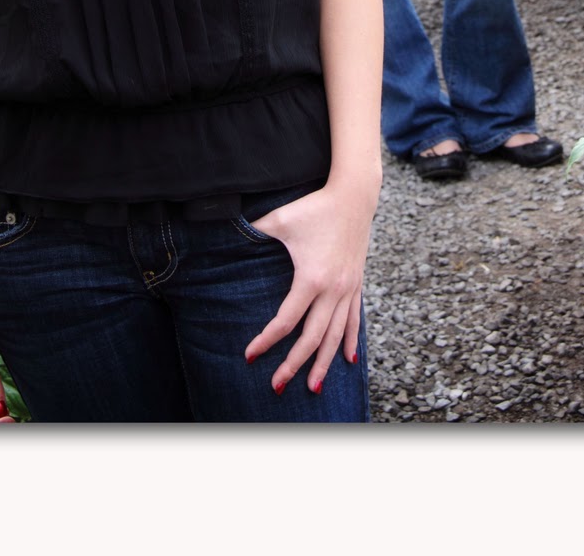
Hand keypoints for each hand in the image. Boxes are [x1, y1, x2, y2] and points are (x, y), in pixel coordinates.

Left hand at [242, 180, 377, 393]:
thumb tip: (226, 235)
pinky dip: (350, 342)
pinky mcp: (357, 284)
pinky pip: (354, 320)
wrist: (354, 196)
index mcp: (311, 278)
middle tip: (276, 386)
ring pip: (336, 336)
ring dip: (323, 364)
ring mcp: (347, 289)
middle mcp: (332, 290)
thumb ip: (254, 231)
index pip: (286, 321)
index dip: (266, 340)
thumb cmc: (314, 207)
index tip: (250, 355)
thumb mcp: (280, 219)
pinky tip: (348, 360)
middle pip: (312, 338)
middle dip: (294, 365)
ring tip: (312, 387)